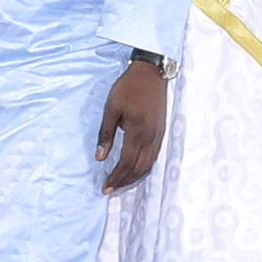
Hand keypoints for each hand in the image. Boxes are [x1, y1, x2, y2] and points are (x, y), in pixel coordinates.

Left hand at [97, 60, 166, 192]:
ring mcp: (158, 136)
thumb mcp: (111, 109)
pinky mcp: (161, 132)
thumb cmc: (128, 88)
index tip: (105, 187)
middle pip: (139, 169)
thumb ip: (106, 134)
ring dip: (135, 176)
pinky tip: (134, 167)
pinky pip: (153, 156)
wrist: (151, 73)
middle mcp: (151, 138)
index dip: (115, 178)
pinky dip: (143, 167)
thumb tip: (100, 157)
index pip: (126, 163)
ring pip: (148, 165)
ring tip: (121, 182)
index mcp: (137, 132)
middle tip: (111, 188)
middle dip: (125, 181)